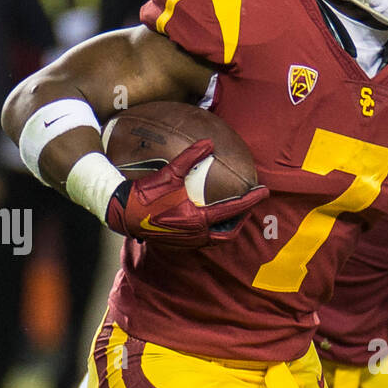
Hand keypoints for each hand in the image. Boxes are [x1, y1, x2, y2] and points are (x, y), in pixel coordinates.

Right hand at [104, 140, 267, 247]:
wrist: (123, 213)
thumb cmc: (146, 193)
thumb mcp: (170, 173)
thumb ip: (190, 157)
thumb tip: (208, 142)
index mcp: (198, 219)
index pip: (234, 210)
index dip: (252, 200)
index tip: (264, 191)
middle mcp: (196, 235)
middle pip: (229, 233)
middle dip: (242, 220)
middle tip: (247, 205)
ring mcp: (187, 242)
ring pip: (216, 240)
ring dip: (226, 228)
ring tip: (230, 213)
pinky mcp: (178, 244)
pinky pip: (202, 241)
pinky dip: (211, 232)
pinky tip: (208, 219)